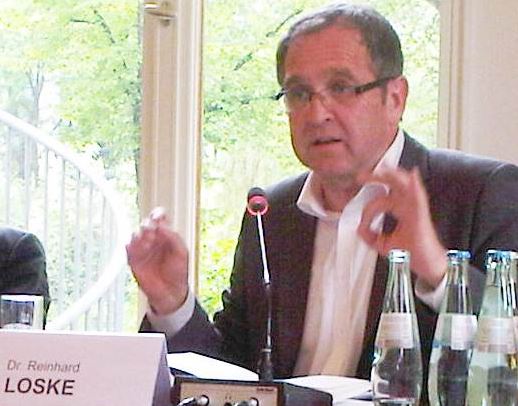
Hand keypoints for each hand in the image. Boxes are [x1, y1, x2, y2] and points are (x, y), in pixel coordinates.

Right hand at [126, 207, 188, 314]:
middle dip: (147, 225)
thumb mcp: (181, 252)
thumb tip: (162, 225)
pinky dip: (131, 246)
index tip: (158, 216)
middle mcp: (152, 239)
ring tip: (148, 242)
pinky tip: (137, 248)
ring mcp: (142, 249)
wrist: (171, 291)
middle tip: (152, 230)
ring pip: (135, 235)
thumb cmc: (178, 271)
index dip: (157, 215)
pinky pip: (128, 249)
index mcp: (164, 235)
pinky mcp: (133, 260)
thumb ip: (173, 237)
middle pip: (145, 225)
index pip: (158, 219)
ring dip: (140, 235)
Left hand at [357, 167, 446, 287]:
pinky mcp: (421, 215)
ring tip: (382, 169)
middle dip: (378, 177)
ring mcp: (415, 208)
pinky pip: (420, 197)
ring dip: (394, 175)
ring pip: (406, 185)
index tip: (362, 225)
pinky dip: (416, 186)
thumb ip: (369, 236)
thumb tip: (359, 229)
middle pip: (393, 184)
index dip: (368, 210)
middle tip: (361, 176)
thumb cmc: (409, 254)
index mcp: (400, 209)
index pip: (381, 200)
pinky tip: (413, 176)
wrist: (425, 266)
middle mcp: (408, 205)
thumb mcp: (383, 244)